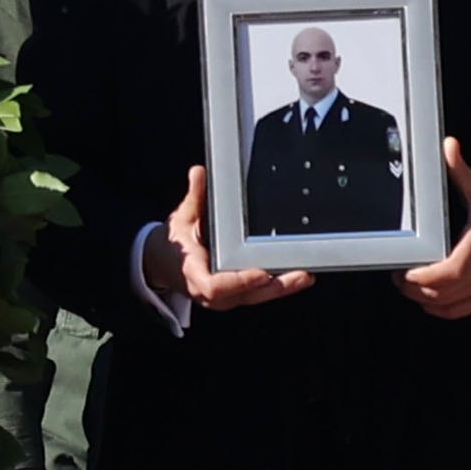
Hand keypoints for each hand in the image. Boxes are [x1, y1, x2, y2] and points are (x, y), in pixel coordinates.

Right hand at [144, 167, 309, 313]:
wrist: (164, 264)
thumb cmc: (176, 243)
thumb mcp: (182, 217)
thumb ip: (195, 196)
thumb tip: (200, 172)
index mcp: (194, 273)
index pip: (216, 286)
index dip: (240, 281)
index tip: (261, 273)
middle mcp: (210, 293)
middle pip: (247, 295)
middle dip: (275, 286)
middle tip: (301, 274)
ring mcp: (225, 297)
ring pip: (256, 297)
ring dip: (283, 287)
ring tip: (306, 275)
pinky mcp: (236, 296)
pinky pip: (259, 294)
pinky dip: (279, 286)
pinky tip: (298, 276)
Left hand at [398, 138, 470, 318]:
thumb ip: (460, 170)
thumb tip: (448, 145)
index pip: (449, 272)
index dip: (423, 277)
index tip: (404, 270)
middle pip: (442, 292)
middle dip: (414, 288)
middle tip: (397, 276)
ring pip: (448, 304)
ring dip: (423, 299)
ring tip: (408, 285)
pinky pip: (459, 311)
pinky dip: (440, 309)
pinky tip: (427, 299)